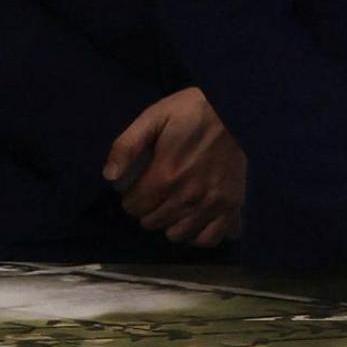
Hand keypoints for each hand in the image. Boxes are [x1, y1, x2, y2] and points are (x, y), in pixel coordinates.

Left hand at [106, 88, 245, 248]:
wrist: (236, 108)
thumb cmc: (191, 112)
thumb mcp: (153, 117)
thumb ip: (126, 146)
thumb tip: (109, 177)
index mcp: (165, 175)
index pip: (133, 207)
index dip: (131, 198)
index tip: (138, 188)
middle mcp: (187, 196)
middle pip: (152, 223)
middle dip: (148, 210)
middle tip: (156, 195)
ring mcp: (212, 203)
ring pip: (178, 234)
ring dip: (171, 223)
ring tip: (174, 207)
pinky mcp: (232, 206)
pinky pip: (211, 238)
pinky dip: (200, 235)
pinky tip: (196, 221)